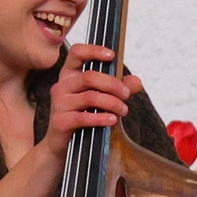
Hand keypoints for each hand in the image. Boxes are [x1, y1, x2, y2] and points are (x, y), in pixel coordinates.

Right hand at [43, 44, 139, 158]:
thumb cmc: (84, 117)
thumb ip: (119, 88)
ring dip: (112, 103)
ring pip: (90, 97)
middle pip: (89, 76)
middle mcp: (62, 85)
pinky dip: (102, 118)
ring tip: (123, 110)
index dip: (94, 51)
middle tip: (127, 94)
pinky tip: (113, 120)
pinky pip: (84, 117)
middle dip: (113, 84)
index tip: (112, 55)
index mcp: (70, 75)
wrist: (63, 146)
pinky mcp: (60, 121)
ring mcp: (59, 103)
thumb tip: (137, 81)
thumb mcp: (103, 99)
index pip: (77, 53)